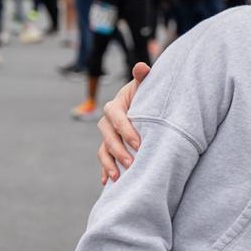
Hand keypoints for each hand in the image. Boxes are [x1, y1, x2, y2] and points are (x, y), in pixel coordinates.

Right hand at [98, 62, 150, 183]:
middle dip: (119, 151)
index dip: (126, 130)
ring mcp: (106, 136)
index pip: (117, 118)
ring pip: (103, 150)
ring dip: (109, 164)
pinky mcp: (109, 147)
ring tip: (118, 177)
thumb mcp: (145, 86)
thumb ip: (143, 77)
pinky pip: (104, 160)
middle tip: (131, 163)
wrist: (144, 104)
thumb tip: (142, 67)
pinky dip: (105, 171)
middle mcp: (107, 122)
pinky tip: (107, 183)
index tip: (139, 144)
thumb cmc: (146, 95)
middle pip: (108, 137)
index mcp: (116, 106)